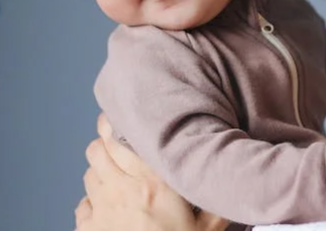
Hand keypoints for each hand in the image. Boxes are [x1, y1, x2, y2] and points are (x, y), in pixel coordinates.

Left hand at [75, 114, 228, 230]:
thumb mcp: (207, 229)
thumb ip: (216, 202)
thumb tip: (232, 182)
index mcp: (153, 183)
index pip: (122, 139)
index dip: (115, 124)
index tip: (120, 116)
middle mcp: (123, 189)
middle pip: (98, 150)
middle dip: (104, 142)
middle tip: (116, 140)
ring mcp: (102, 210)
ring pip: (89, 172)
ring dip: (100, 168)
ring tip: (114, 171)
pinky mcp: (88, 230)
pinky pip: (82, 204)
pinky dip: (91, 200)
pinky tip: (105, 206)